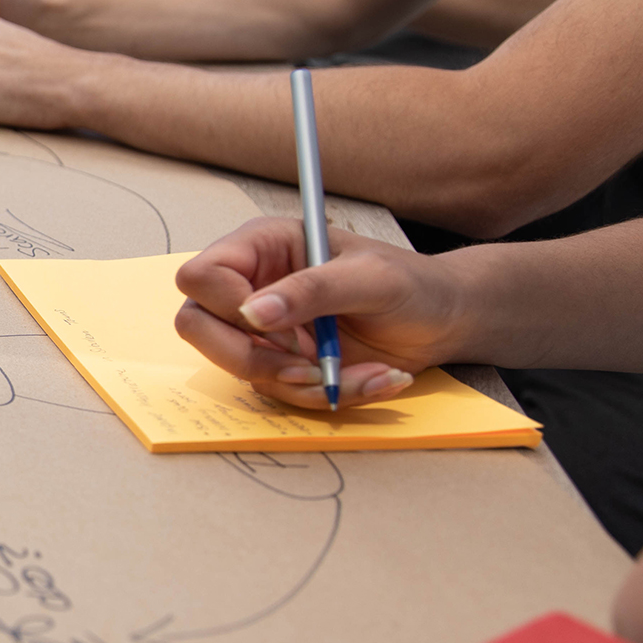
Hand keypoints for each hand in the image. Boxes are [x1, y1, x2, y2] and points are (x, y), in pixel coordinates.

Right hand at [171, 218, 480, 409]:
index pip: (201, 276)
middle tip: (307, 364)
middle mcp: (253, 286)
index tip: (284, 328)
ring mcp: (265, 330)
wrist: (446, 322)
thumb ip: (311, 290)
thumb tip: (253, 312)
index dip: (229, 307)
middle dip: (251, 357)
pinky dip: (325, 395)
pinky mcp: (283, 364)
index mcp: (263, 247)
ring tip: (363, 373)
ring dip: (301, 383)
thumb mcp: (371, 278)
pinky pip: (279, 392)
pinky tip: (372, 379)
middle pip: (197, 326)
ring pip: (238, 368)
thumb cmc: (413, 284)